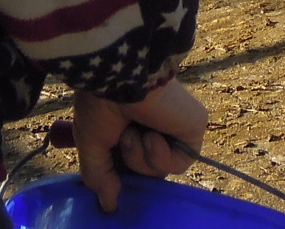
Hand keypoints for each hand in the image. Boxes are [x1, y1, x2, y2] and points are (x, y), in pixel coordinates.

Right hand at [73, 78, 208, 212]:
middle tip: (122, 139)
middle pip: (145, 169)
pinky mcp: (194, 127)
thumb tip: (109, 205)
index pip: (129, 162)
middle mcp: (153, 125)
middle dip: (130, 162)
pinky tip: (151, 133)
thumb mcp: (90, 144)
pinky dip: (160, 156)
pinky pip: (179, 164)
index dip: (119, 171)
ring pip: (159, 169)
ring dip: (140, 157)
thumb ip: (100, 176)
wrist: (122, 79)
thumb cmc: (101, 104)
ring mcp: (174, 127)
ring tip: (133, 131)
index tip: (109, 170)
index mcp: (129, 124)